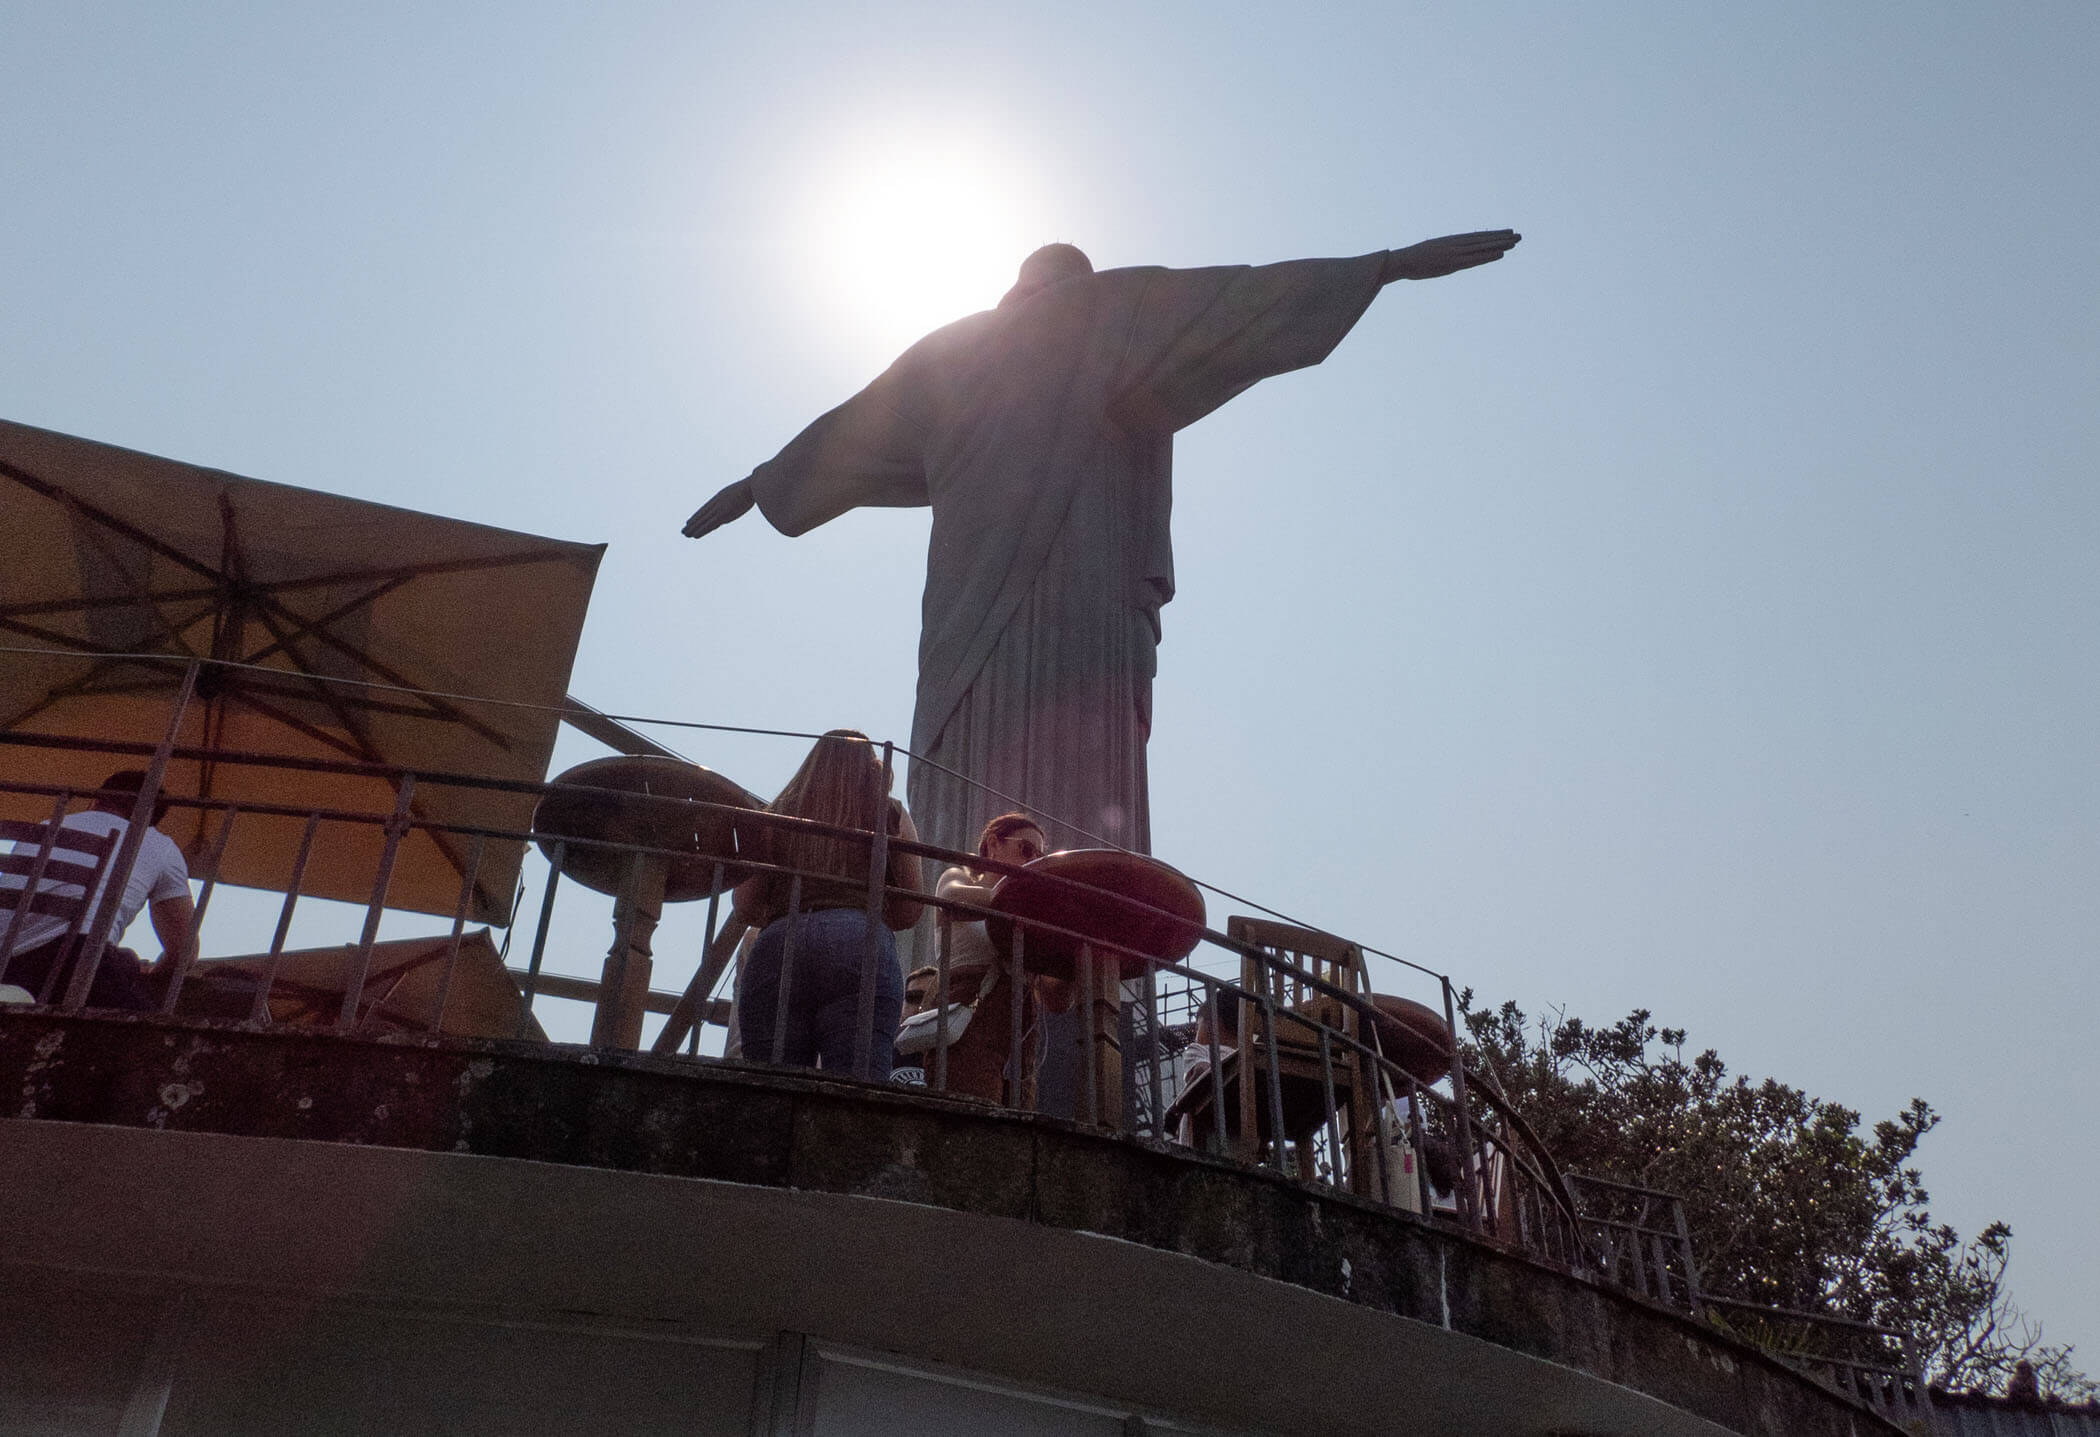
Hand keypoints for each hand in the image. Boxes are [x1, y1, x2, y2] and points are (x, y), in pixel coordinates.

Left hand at [682, 479, 755, 537]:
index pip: (706, 508)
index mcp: (720, 497)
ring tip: (685, 534)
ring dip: (693, 528)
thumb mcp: (743, 491)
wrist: (753, 486)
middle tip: (683, 530)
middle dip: (692, 523)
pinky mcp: (723, 515)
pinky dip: (701, 530)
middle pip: (702, 515)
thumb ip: (741, 495)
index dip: (697, 515)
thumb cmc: (753, 487)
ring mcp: (720, 509)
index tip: (689, 521)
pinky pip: (709, 525)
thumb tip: (746, 496)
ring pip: (703, 521)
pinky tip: (694, 535)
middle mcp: (717, 504)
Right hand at [1382, 230, 1521, 281]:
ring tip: (1516, 241)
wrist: (1401, 261)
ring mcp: (1455, 253)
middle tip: (1519, 236)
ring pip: (1482, 247)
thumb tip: (1449, 259)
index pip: (1477, 237)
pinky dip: (1488, 255)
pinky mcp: (1452, 262)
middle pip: (1483, 240)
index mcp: (1451, 242)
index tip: (1507, 233)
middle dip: (1502, 238)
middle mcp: (1456, 244)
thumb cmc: (1412, 260)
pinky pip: (1474, 259)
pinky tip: (1502, 253)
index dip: (1493, 235)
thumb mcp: (1430, 255)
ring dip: (1500, 244)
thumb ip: (1442, 255)